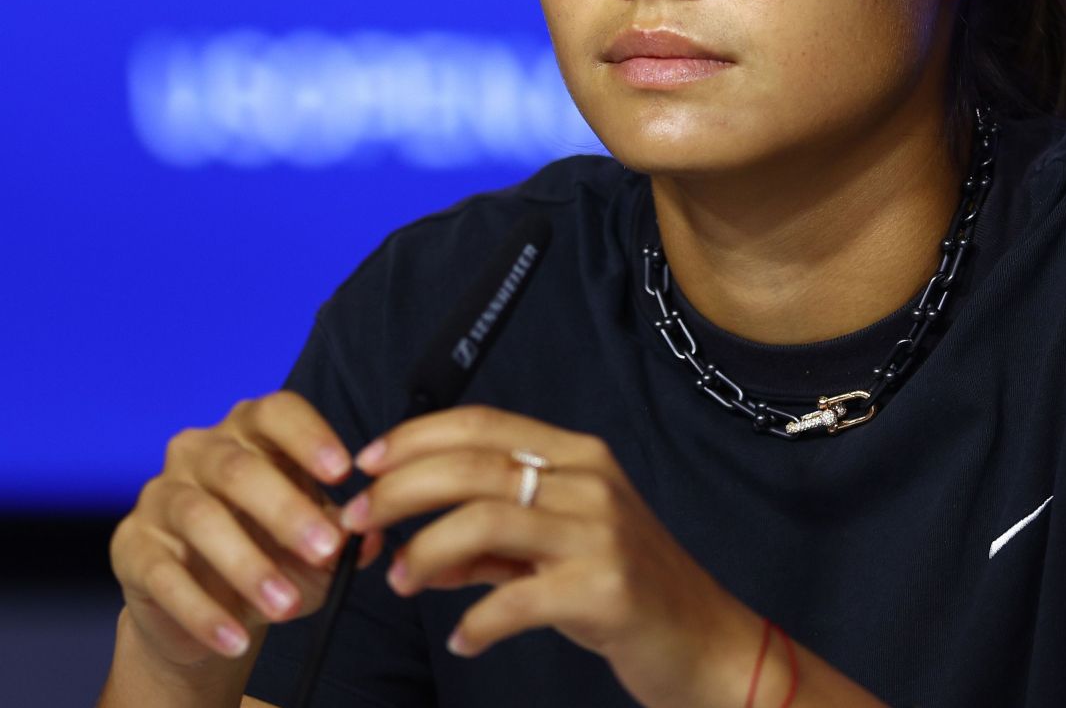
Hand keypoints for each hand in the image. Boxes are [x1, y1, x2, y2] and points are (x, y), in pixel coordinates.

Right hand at [107, 391, 386, 681]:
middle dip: (286, 510)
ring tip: (284, 605)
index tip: (344, 472)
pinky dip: (202, 611)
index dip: (309, 436)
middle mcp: (200, 453)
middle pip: (238, 468)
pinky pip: (164, 575)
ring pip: (200, 518)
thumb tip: (369, 539)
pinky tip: (235, 638)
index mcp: (250, 435)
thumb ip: (341, 539)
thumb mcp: (313, 549)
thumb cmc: (270, 555)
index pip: (277, 413)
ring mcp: (160, 496)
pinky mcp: (132, 545)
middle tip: (324, 550)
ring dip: (247, 565)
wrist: (205, 608)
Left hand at [334, 404, 750, 707]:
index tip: (365, 462)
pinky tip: (462, 640)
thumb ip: (492, 543)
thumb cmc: (627, 592)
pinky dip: (474, 621)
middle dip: (399, 491)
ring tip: (400, 582)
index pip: (481, 423)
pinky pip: (514, 600)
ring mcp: (600, 533)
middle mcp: (589, 481)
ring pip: (483, 521)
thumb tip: (416, 553)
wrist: (709, 644)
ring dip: (424, 552)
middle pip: (471, 465)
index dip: (415, 437)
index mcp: (577, 456)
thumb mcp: (560, 548)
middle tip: (356, 523)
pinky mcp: (604, 590)